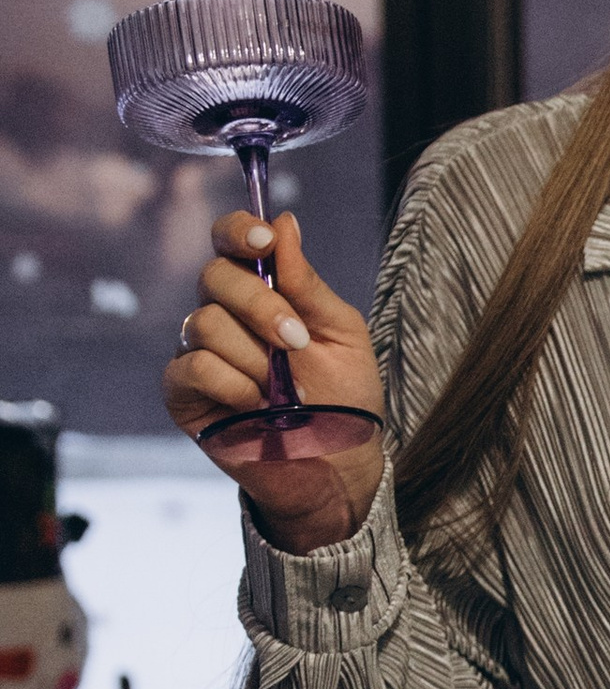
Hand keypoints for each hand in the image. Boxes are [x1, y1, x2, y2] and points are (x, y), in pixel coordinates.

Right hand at [166, 209, 385, 544]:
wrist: (338, 466)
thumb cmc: (345, 398)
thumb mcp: (341, 334)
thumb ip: (308, 283)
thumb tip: (285, 222)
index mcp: (263, 292)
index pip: (230, 242)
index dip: (240, 231)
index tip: (264, 241)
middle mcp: (225, 316)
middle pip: (214, 277)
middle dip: (261, 305)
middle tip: (296, 341)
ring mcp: (201, 354)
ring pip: (205, 323)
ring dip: (255, 356)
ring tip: (283, 389)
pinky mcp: (185, 393)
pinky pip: (194, 366)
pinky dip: (232, 383)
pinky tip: (255, 404)